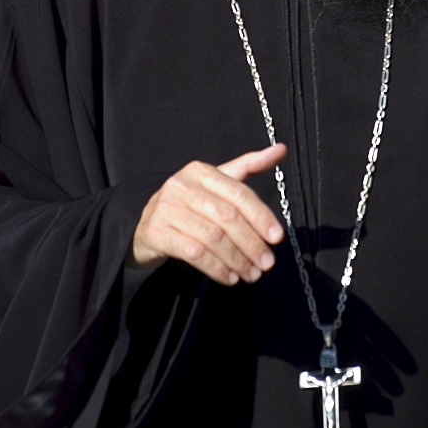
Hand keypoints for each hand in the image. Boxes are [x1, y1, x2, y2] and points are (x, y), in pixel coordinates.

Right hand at [130, 143, 286, 285]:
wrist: (145, 224)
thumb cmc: (190, 203)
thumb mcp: (217, 182)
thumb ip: (248, 166)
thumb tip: (281, 149)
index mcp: (201, 171)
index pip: (238, 193)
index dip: (261, 216)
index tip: (277, 237)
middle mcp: (181, 185)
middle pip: (227, 217)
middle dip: (251, 243)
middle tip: (267, 263)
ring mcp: (165, 209)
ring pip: (212, 238)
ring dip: (237, 260)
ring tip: (252, 274)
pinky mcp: (156, 233)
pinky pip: (194, 254)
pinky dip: (216, 268)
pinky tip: (230, 277)